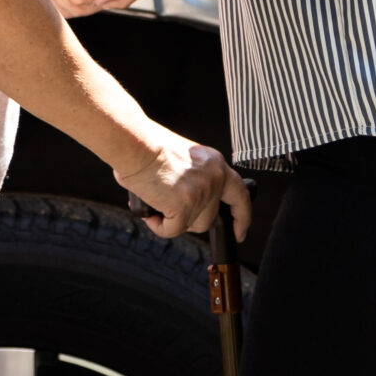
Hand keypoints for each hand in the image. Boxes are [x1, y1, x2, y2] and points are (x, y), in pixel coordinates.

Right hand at [115, 134, 251, 240]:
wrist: (134, 144)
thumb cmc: (148, 148)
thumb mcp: (185, 160)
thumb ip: (195, 180)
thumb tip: (185, 202)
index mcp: (215, 164)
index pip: (240, 195)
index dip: (241, 216)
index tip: (240, 231)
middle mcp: (214, 178)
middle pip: (210, 217)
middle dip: (191, 220)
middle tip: (172, 212)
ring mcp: (202, 193)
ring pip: (192, 225)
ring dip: (174, 221)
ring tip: (156, 205)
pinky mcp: (185, 206)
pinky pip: (173, 230)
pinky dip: (159, 227)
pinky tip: (150, 214)